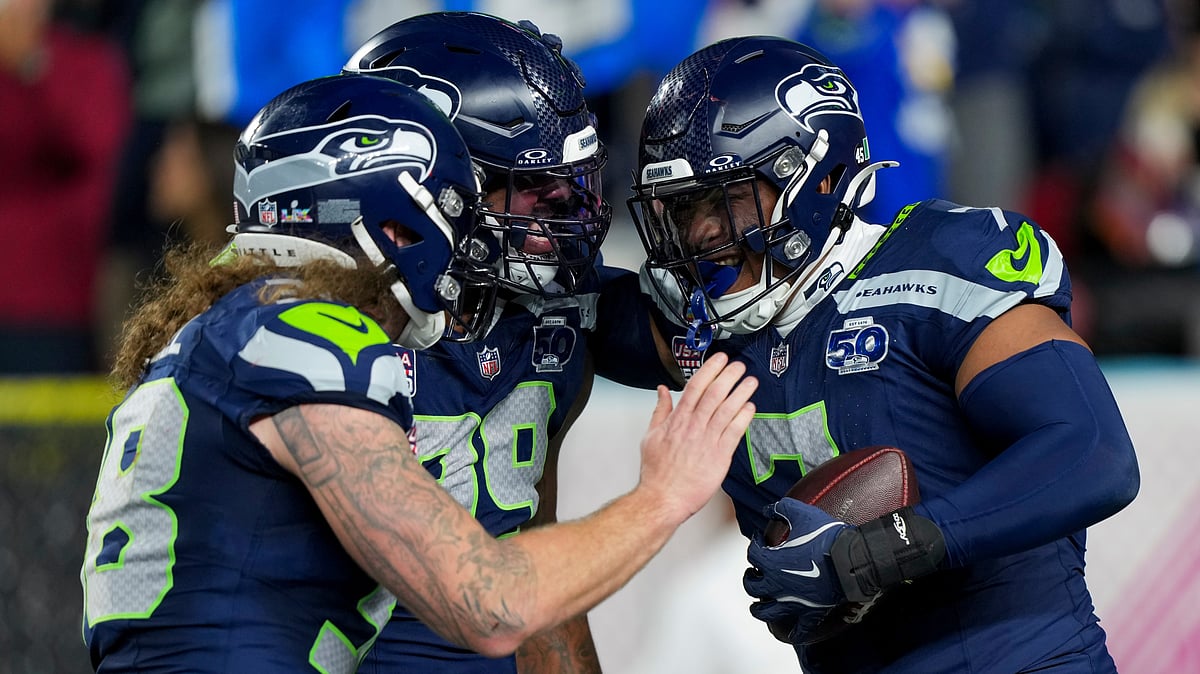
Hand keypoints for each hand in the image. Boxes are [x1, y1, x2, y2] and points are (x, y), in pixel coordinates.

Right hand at [638, 351, 756, 522]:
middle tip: (739, 366)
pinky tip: (750, 408)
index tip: (720, 360)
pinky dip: (743, 417)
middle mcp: (694, 427)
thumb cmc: (657, 472)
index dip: (710, 370)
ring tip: (751, 381)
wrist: (663, 498)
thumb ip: (660, 411)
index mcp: (678, 420)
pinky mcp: (720, 456)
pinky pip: (735, 432)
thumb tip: (662, 392)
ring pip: (727, 409)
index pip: (696, 386)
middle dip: (729, 376)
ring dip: (741, 393)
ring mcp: (707, 440)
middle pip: (714, 393)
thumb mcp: (651, 436)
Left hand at [743, 498, 848, 642]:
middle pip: (752, 587)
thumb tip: (768, 509)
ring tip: (758, 605)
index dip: (754, 544)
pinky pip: (799, 630)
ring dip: (759, 609)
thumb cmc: (827, 538)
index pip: (752, 554)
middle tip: (754, 573)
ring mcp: (792, 601)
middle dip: (750, 579)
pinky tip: (791, 633)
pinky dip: (794, 633)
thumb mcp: (800, 514)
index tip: (760, 540)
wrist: (852, 559)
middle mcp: (776, 585)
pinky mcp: (810, 612)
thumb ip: (780, 508)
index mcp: (771, 562)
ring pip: (766, 612)